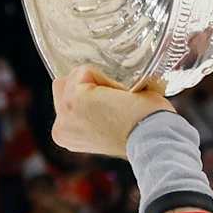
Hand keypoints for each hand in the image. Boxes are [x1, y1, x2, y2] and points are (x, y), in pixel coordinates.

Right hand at [50, 66, 170, 158]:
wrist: (151, 141)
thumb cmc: (142, 134)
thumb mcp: (111, 127)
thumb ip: (97, 113)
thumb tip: (110, 92)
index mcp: (66, 136)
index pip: (67, 98)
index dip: (93, 96)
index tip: (114, 113)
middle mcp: (60, 128)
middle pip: (63, 84)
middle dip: (89, 86)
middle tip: (117, 104)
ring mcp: (65, 113)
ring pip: (75, 75)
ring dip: (100, 82)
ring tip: (119, 103)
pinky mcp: (74, 100)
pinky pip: (86, 71)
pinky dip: (106, 79)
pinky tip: (120, 98)